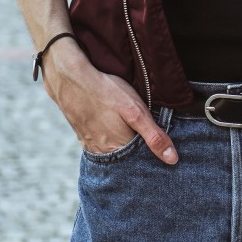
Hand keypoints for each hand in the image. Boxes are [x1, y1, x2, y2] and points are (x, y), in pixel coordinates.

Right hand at [41, 38, 178, 163]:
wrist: (69, 78)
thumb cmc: (105, 91)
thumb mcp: (135, 111)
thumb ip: (154, 136)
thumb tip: (172, 159)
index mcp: (118, 149)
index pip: (141, 163)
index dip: (152, 156)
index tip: (162, 151)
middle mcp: (102, 152)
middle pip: (126, 159)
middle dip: (138, 153)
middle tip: (146, 138)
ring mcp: (90, 144)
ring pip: (112, 152)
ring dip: (122, 147)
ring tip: (131, 133)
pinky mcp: (82, 135)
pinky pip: (99, 145)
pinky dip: (108, 141)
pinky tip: (112, 129)